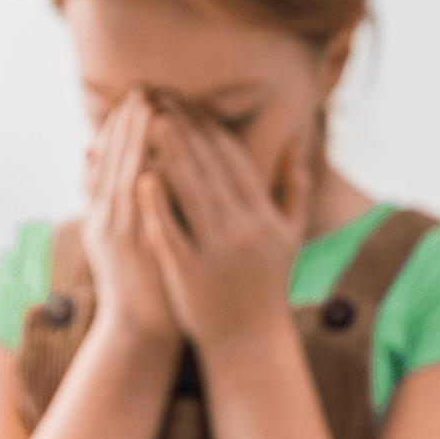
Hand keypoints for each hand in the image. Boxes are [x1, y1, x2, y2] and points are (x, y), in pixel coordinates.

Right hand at [81, 90, 179, 348]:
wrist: (141, 328)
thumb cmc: (140, 279)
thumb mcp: (115, 232)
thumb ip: (103, 194)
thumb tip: (90, 154)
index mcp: (106, 210)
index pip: (114, 156)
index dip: (124, 124)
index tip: (139, 95)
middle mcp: (108, 218)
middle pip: (117, 161)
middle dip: (129, 124)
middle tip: (143, 88)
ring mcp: (120, 236)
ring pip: (123, 181)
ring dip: (134, 146)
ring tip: (147, 111)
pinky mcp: (135, 256)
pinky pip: (137, 217)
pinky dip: (140, 191)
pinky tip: (149, 165)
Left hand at [137, 111, 308, 350]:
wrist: (250, 341)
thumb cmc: (266, 286)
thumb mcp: (289, 236)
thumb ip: (294, 190)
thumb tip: (298, 145)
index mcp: (263, 218)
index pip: (235, 161)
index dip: (210, 128)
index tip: (188, 102)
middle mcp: (243, 231)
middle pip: (211, 170)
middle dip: (185, 130)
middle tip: (161, 97)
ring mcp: (217, 252)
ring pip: (192, 194)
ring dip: (170, 154)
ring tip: (150, 121)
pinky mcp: (191, 274)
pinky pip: (172, 233)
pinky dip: (157, 205)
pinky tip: (141, 178)